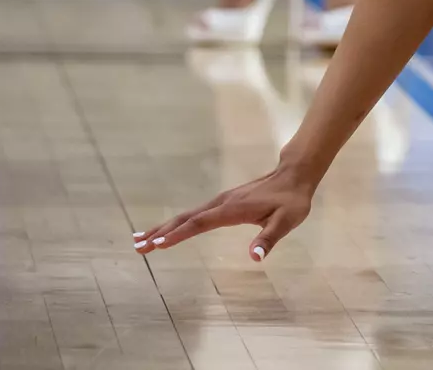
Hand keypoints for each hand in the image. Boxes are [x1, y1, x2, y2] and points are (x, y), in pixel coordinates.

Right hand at [134, 161, 313, 261]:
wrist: (294, 175)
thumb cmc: (292, 201)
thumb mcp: (287, 221)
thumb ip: (270, 238)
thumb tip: (255, 257)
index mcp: (233, 209)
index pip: (200, 223)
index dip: (179, 234)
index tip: (157, 245)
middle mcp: (222, 203)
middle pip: (186, 218)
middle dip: (160, 233)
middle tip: (137, 247)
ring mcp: (221, 201)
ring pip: (187, 215)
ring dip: (163, 228)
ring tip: (140, 239)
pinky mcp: (223, 202)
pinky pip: (194, 214)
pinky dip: (176, 223)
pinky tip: (168, 229)